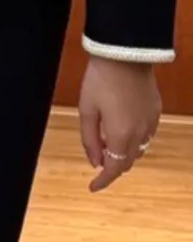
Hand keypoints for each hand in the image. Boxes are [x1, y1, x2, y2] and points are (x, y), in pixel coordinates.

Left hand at [79, 57, 160, 192]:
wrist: (125, 54)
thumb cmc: (101, 79)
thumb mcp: (86, 110)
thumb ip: (89, 139)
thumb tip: (95, 162)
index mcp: (121, 135)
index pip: (113, 169)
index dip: (103, 181)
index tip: (92, 187)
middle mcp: (140, 133)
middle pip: (127, 162)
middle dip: (112, 166)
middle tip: (97, 160)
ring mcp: (151, 122)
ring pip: (139, 150)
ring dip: (124, 154)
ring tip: (107, 144)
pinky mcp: (156, 110)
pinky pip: (147, 134)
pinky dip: (134, 140)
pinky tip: (122, 129)